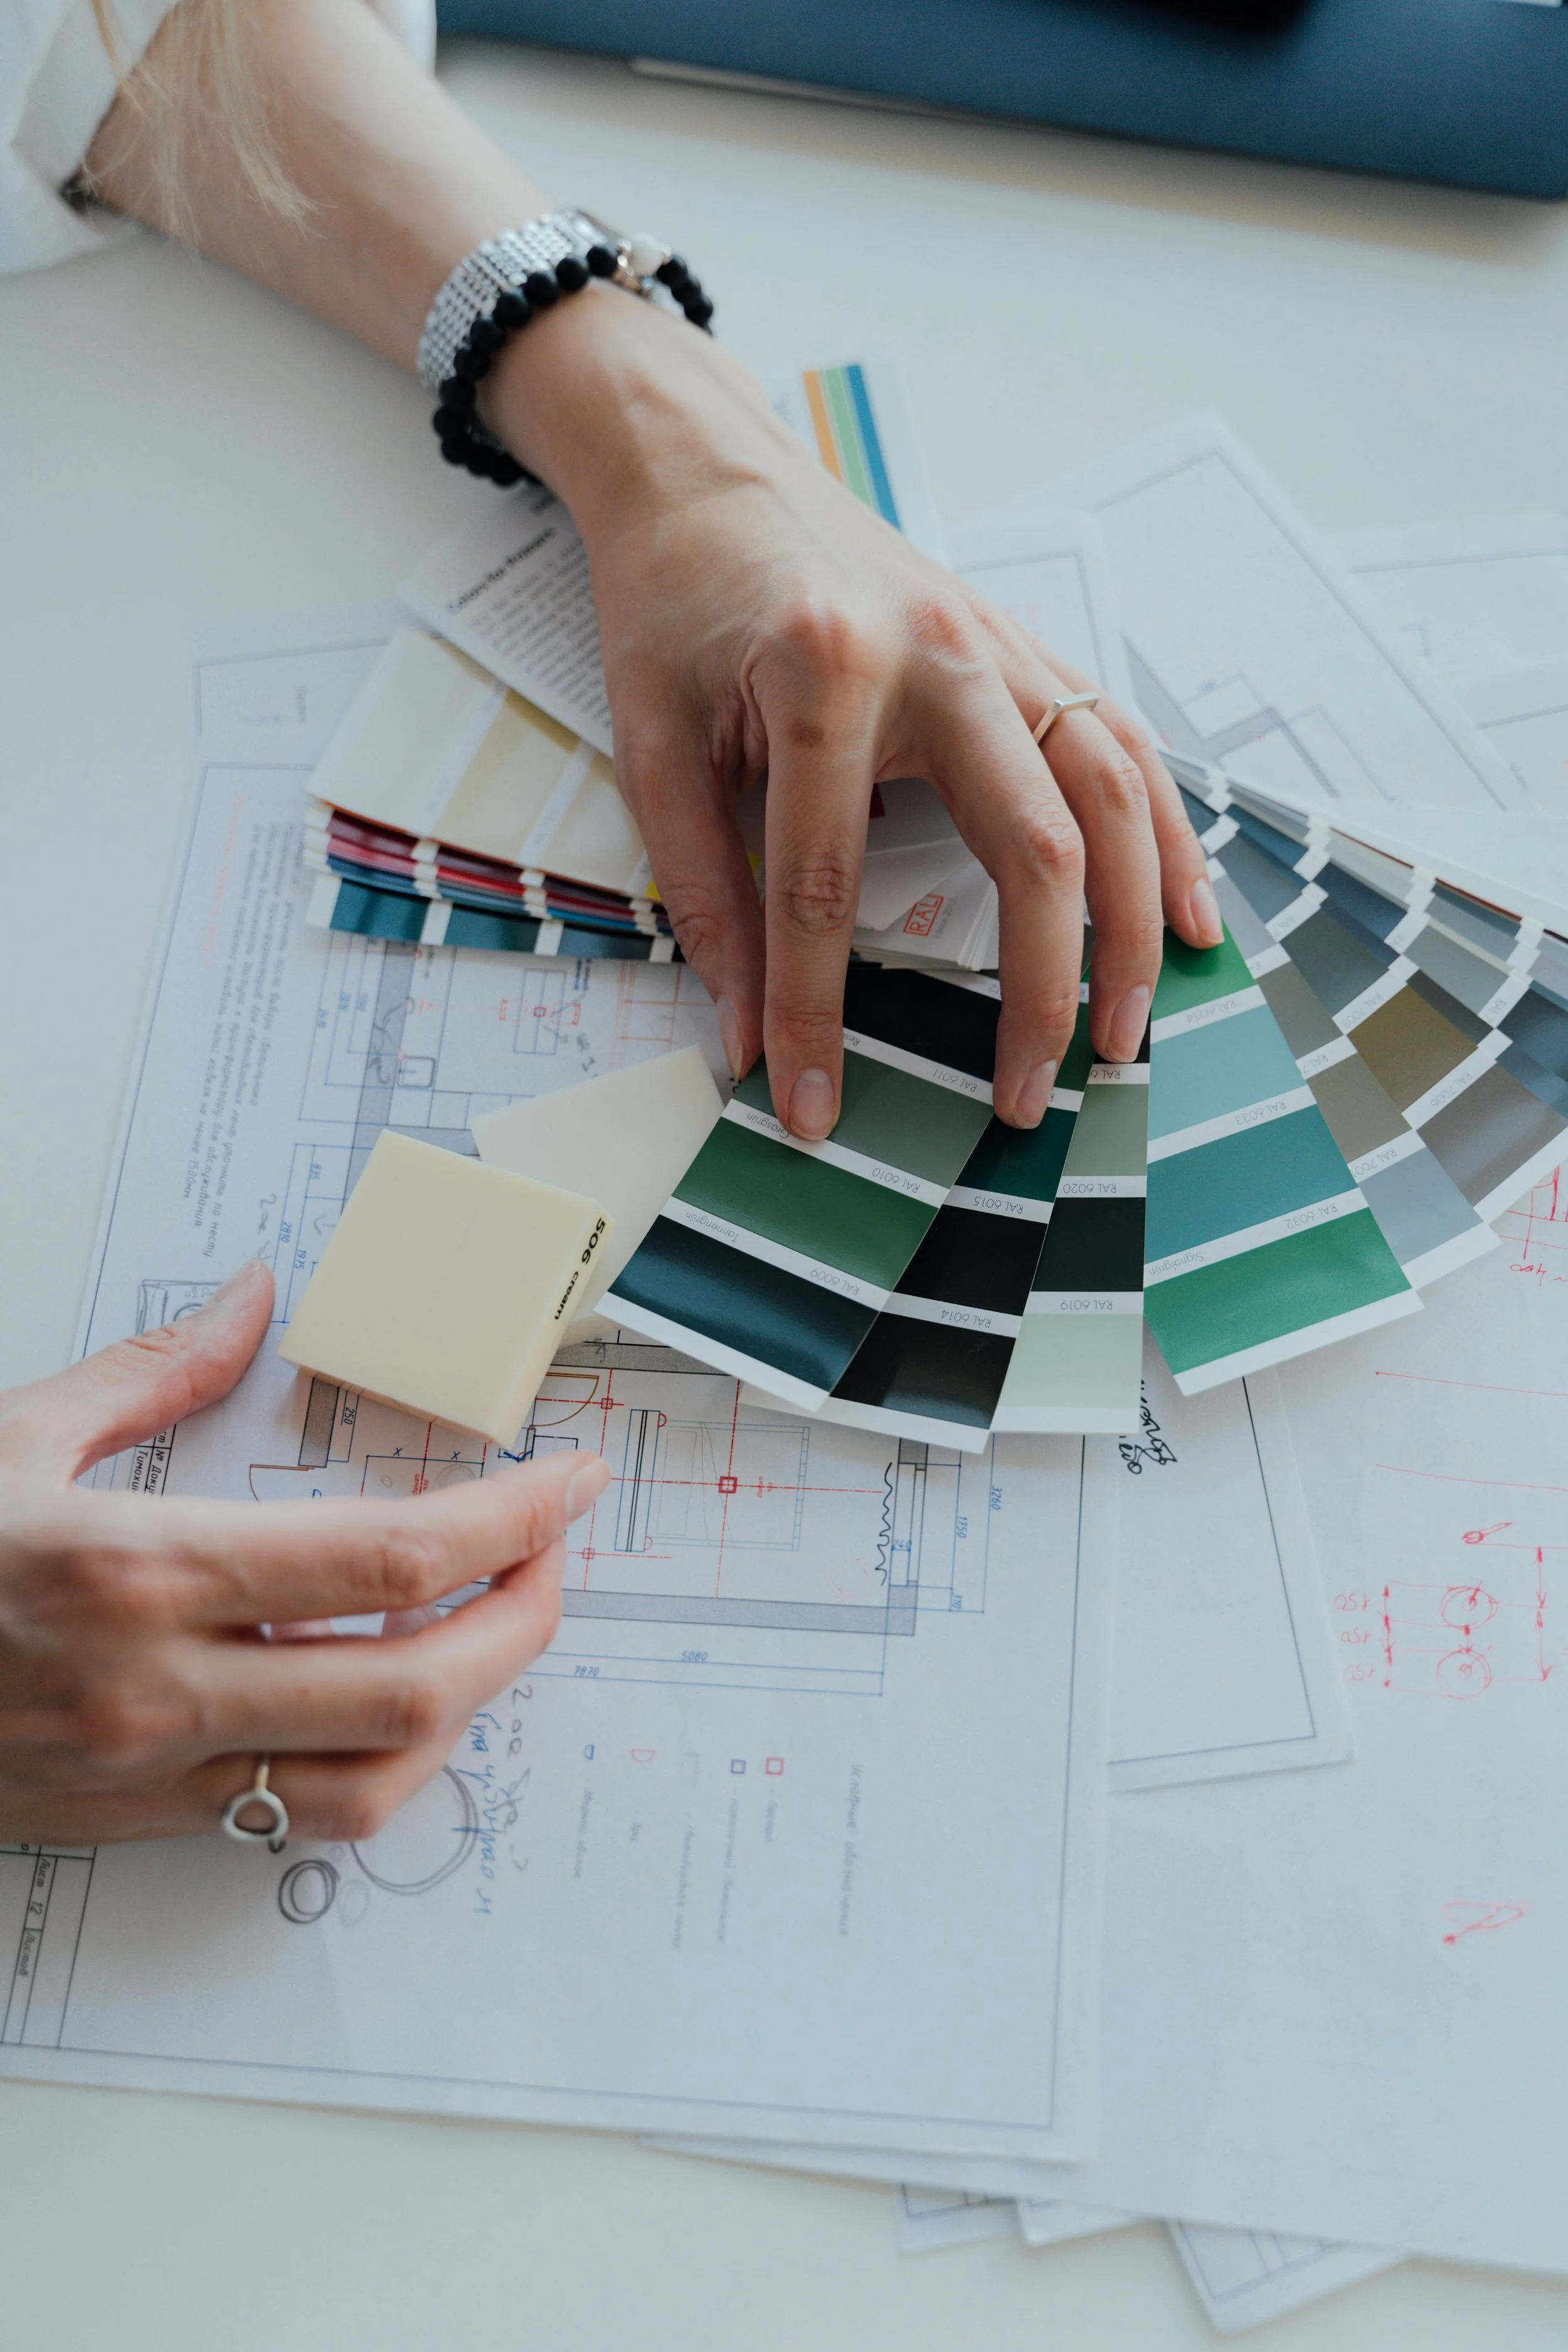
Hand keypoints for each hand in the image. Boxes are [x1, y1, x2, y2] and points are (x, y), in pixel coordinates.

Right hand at [0, 1263, 607, 1845]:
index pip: (389, 1557)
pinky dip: (381, 1763)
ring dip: (469, 1707)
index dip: (508, 1519)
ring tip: (497, 1626)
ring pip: (373, 1780)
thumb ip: (152, 1368)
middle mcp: (164, 1689)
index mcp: (143, 1570)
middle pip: (415, 1685)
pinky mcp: (138, 1824)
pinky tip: (398, 1700)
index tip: (567, 1481)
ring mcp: (154, 1774)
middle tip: (553, 1555)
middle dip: (522, 1618)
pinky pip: (299, 1816)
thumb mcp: (11, 1436)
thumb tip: (251, 1295)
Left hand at [490, 294, 1222, 1136]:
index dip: (817, 1015)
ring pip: (1112, 798)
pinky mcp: (1026, 649)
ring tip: (1124, 1035)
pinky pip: (1124, 748)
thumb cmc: (673, 606)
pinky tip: (1183, 918)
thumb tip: (749, 1043)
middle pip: (1031, 846)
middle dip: (1038, 991)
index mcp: (824, 672)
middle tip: (1027, 1099)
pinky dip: (1165, 838)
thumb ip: (704, 898)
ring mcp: (1001, 645)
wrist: (705, 473)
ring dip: (1132, 928)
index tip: (813, 1110)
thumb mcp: (654, 748)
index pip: (828, 889)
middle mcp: (940, 655)